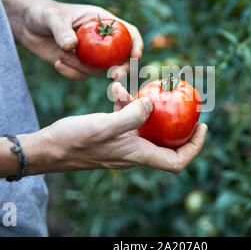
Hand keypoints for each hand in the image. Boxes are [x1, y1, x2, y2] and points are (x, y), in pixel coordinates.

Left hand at [1, 0, 142, 80]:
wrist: (26, 26)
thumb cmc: (43, 14)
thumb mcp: (52, 18)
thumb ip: (62, 31)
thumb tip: (72, 46)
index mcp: (102, 22)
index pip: (128, 32)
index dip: (136, 44)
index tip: (136, 56)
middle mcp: (101, 40)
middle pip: (121, 57)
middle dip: (121, 68)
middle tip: (114, 76)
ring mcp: (91, 55)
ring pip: (98, 70)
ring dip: (81, 67)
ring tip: (61, 55)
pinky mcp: (78, 65)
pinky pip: (82, 76)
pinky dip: (70, 73)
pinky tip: (57, 63)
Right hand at [34, 82, 207, 172]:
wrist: (48, 149)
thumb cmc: (74, 141)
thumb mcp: (104, 126)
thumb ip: (131, 116)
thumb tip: (153, 104)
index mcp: (138, 154)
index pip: (177, 161)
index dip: (194, 146)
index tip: (202, 126)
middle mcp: (134, 151)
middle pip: (166, 140)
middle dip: (175, 120)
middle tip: (182, 100)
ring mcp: (123, 142)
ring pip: (146, 124)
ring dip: (144, 105)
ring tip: (131, 88)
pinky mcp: (111, 133)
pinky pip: (127, 117)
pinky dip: (126, 103)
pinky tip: (117, 88)